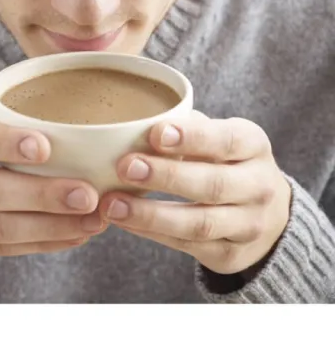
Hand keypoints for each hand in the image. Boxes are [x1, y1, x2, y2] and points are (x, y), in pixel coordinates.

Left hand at [99, 111, 291, 275]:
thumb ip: (186, 127)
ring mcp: (249, 225)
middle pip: (213, 184)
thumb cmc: (225, 162)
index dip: (192, 137)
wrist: (266, 215)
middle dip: (167, 176)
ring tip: (112, 204)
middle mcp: (259, 187)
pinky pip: (187, 245)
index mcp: (253, 146)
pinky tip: (123, 220)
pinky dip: (151, 232)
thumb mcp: (218, 137)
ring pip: (199, 222)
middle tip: (126, 167)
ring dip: (151, 214)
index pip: (227, 140)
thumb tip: (135, 124)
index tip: (155, 133)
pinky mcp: (231, 255)